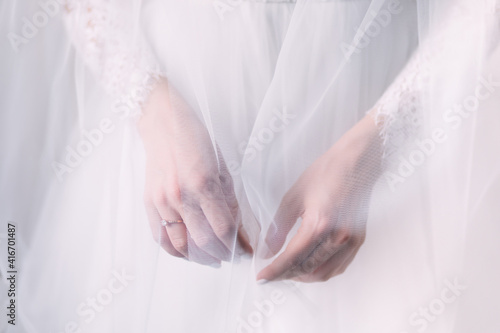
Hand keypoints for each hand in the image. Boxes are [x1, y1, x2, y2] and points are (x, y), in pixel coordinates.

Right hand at [138, 79, 251, 265]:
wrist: (163, 123)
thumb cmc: (195, 139)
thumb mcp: (221, 166)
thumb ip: (228, 199)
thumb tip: (237, 226)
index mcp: (203, 184)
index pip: (223, 228)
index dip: (237, 245)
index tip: (245, 251)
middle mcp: (180, 196)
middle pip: (203, 242)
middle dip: (221, 254)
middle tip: (231, 256)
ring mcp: (162, 201)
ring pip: (180, 245)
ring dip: (199, 258)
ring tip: (212, 259)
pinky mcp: (149, 202)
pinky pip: (159, 237)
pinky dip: (174, 251)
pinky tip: (187, 254)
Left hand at [257, 116, 381, 281]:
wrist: (356, 162)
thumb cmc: (326, 173)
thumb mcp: (294, 197)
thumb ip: (279, 227)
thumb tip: (267, 249)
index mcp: (320, 223)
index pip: (292, 257)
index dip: (274, 271)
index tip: (261, 277)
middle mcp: (338, 236)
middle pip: (307, 269)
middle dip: (286, 275)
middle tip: (271, 274)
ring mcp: (351, 240)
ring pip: (323, 273)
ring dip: (303, 277)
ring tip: (287, 271)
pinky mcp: (358, 240)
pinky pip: (338, 267)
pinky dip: (321, 272)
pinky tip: (309, 266)